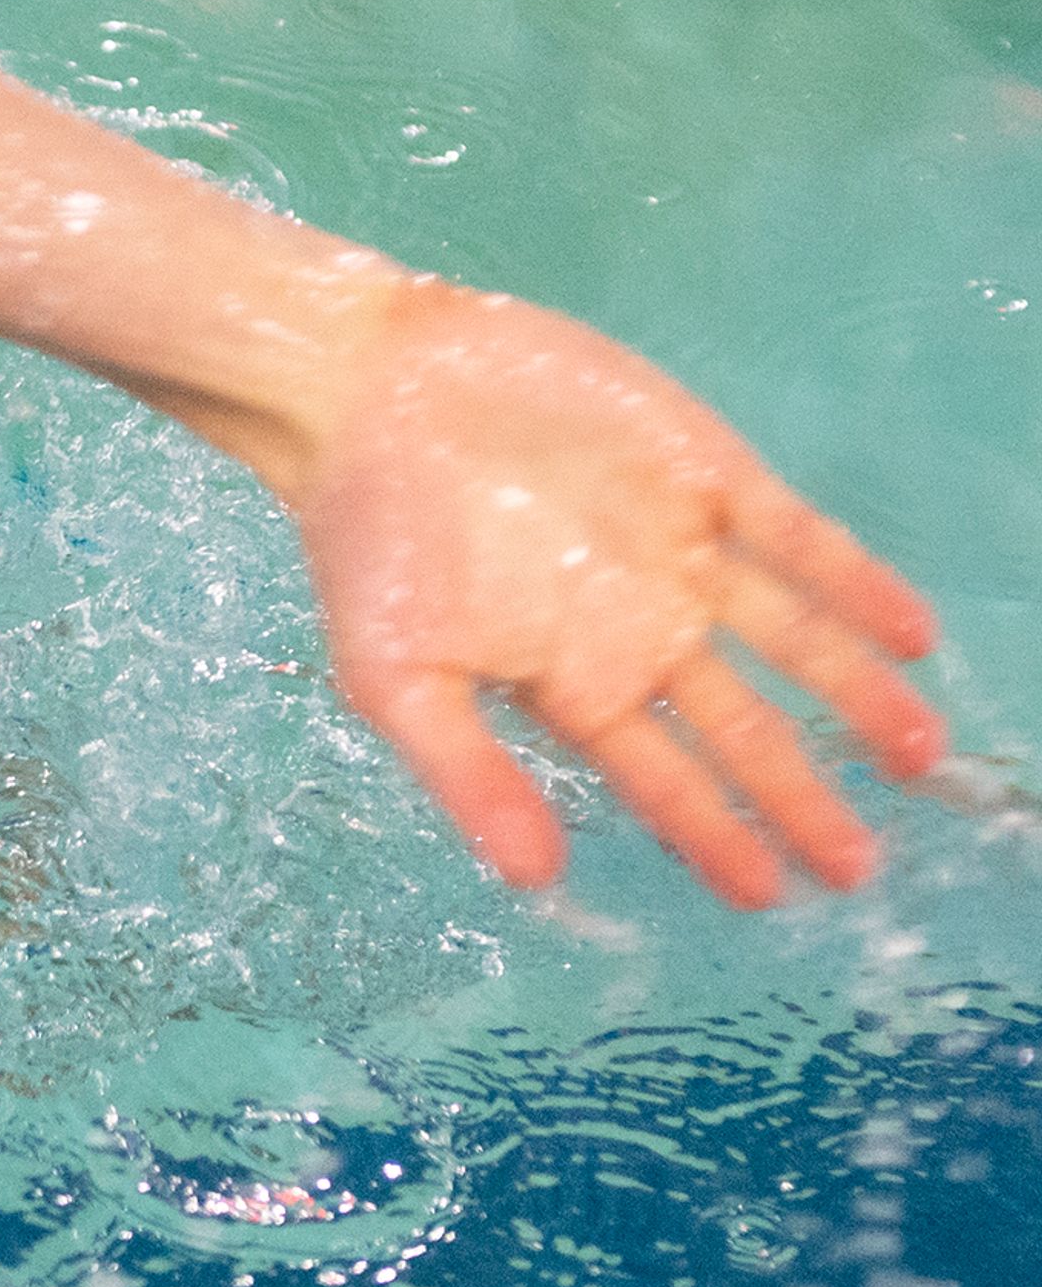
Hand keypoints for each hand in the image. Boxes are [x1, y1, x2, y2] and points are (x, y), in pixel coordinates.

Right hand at [281, 277, 945, 907]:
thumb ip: (468, 774)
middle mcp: (638, 630)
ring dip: (855, 694)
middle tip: (861, 869)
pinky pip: (799, 539)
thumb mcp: (395, 678)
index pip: (662, 780)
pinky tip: (910, 633)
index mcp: (569, 685)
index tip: (770, 895)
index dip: (716, 837)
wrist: (374, 391)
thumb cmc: (367, 540)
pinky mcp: (704, 474)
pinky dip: (855, 584)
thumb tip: (535, 880)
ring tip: (917, 754)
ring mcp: (679, 553)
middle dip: (801, 796)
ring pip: (791, 640)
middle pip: (743, 728)